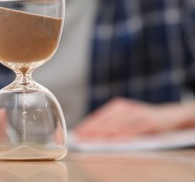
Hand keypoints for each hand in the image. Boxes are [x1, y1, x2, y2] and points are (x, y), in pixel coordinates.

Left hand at [73, 97, 194, 139]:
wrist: (169, 115)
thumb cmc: (142, 119)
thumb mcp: (125, 117)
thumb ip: (110, 123)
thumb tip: (89, 132)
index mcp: (117, 106)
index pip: (99, 116)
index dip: (87, 125)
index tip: (76, 133)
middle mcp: (125, 108)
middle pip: (106, 120)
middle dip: (91, 130)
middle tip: (80, 138)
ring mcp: (137, 114)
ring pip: (117, 125)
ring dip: (103, 133)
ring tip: (92, 139)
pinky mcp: (149, 122)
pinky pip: (134, 130)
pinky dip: (123, 135)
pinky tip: (114, 140)